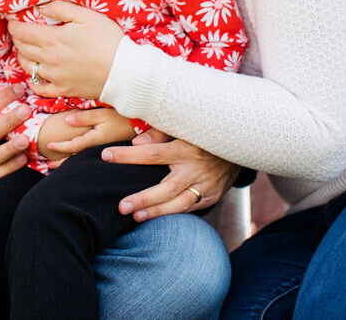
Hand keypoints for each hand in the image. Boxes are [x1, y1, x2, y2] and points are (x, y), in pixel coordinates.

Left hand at [8, 0, 123, 100]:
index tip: (12, 21)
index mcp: (52, 39)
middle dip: (17, 39)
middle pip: (22, 48)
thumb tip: (40, 7)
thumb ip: (61, 8)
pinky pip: (40, 88)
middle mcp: (48, 58)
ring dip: (22, 57)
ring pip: (27, 67)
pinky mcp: (63, 89)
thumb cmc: (108, 40)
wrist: (123, 72)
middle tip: (18, 33)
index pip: (22, 31)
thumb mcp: (86, 16)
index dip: (13, 25)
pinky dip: (33, 81)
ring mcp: (55, 76)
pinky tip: (35, 76)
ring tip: (25, 51)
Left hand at [40, 108, 135, 159]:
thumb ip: (84, 117)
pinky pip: (89, 157)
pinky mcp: (107, 150)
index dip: (59, 147)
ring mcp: (102, 151)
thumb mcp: (103, 114)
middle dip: (61, 163)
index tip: (48, 145)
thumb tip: (66, 121)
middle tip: (47, 166)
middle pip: (75, 158)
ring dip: (68, 163)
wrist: (144, 126)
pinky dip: (79, 159)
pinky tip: (75, 159)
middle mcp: (97, 149)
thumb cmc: (123, 117)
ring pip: (82, 159)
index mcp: (94, 140)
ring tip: (57, 166)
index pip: (73, 146)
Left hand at [101, 131, 240, 221]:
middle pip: (166, 188)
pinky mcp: (212, 196)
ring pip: (179, 204)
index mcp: (184, 148)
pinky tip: (156, 217)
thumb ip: (159, 133)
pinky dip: (173, 213)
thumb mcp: (183, 127)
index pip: (151, 154)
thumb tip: (137, 141)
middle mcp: (194, 169)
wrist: (239, 145)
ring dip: (156, 212)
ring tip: (135, 217)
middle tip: (121, 206)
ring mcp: (205, 185)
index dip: (128, 155)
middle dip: (143, 199)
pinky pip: (191, 208)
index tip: (106, 155)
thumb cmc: (202, 133)